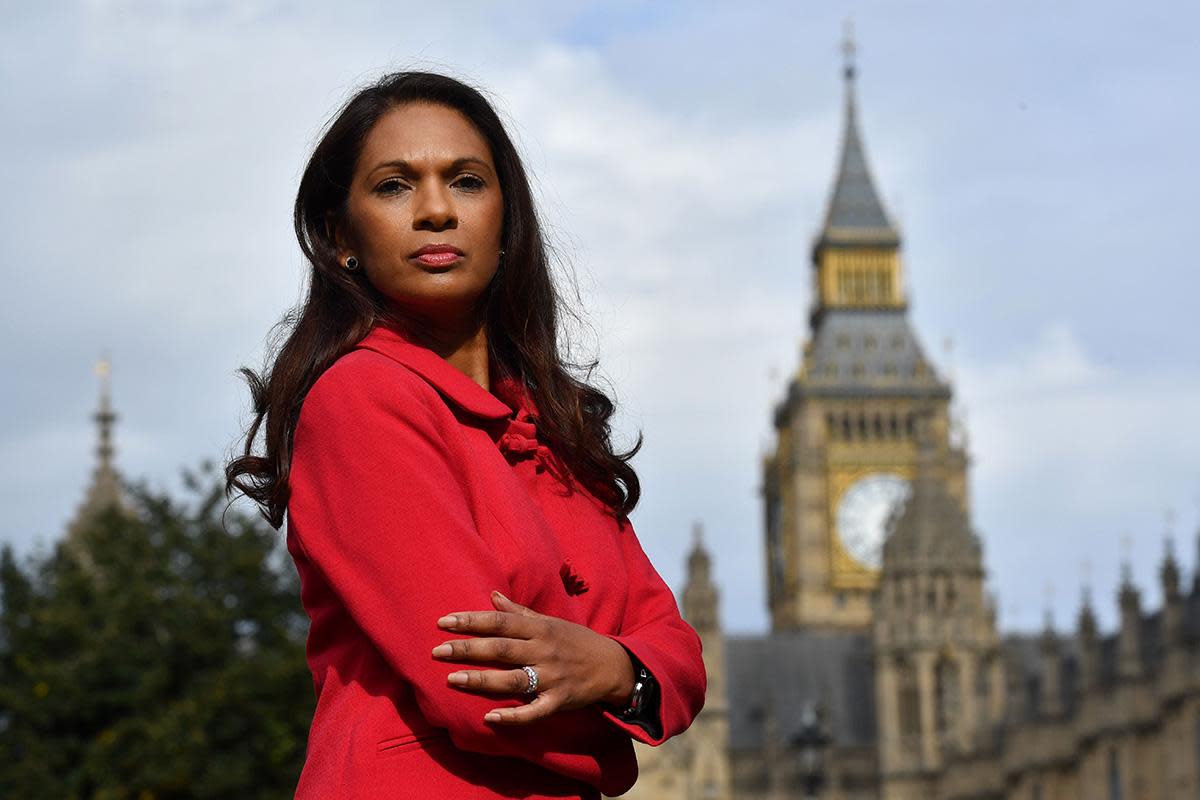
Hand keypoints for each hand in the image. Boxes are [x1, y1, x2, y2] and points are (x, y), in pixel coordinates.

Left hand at [430, 590, 635, 724]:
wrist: (612, 666)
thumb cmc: (575, 641)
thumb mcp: (550, 621)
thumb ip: (519, 612)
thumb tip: (492, 595)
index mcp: (540, 628)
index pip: (500, 621)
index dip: (471, 621)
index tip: (444, 622)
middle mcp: (544, 650)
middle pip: (501, 649)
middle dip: (468, 649)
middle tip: (437, 650)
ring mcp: (552, 677)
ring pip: (512, 679)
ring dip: (481, 680)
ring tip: (453, 680)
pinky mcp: (559, 701)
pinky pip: (534, 710)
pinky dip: (513, 715)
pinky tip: (491, 716)